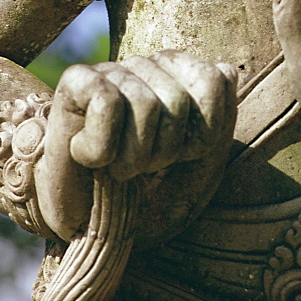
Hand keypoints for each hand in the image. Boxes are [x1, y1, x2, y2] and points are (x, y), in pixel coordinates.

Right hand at [35, 50, 236, 241]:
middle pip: (177, 100)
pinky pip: (105, 102)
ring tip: (117, 166)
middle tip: (142, 168)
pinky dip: (101, 148)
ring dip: (131, 158)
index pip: (214, 78)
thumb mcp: (200, 168)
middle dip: (163, 152)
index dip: (200, 133)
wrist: (93, 234)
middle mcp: (148, 65)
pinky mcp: (76, 81)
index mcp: (182, 76)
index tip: (180, 157)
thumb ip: (221, 119)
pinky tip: (91, 158)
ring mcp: (112, 71)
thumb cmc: (150, 200)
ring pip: (143, 104)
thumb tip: (224, 69)